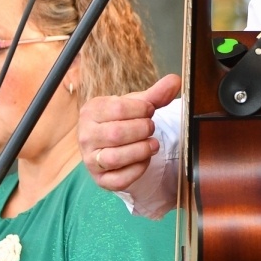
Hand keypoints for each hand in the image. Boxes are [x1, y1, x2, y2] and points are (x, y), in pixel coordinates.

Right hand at [78, 73, 180, 191]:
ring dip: (141, 150)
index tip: (150, 110)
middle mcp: (85, 136)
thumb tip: (175, 80)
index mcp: (90, 112)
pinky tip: (144, 160)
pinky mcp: (101, 180)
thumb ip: (155, 95)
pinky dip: (137, 170)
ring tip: (152, 144)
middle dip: (142, 130)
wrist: (111, 145)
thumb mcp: (136, 106)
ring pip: (115, 158)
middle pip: (116, 134)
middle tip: (151, 128)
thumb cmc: (122, 121)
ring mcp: (91, 160)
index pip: (117, 108)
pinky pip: (119, 179)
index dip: (141, 109)